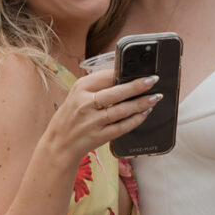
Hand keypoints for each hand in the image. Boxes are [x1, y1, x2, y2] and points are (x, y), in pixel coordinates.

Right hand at [45, 68, 160, 166]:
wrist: (59, 144)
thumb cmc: (71, 117)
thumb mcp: (77, 95)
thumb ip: (96, 86)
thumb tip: (123, 76)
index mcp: (80, 88)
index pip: (106, 76)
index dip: (124, 73)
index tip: (138, 69)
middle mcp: (85, 103)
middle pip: (116, 93)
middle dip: (137, 86)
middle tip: (152, 80)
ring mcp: (92, 121)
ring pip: (122, 110)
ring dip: (141, 103)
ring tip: (155, 97)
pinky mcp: (99, 136)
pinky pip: (122, 127)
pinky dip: (135, 120)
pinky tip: (144, 114)